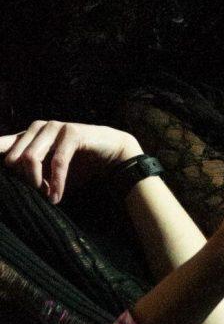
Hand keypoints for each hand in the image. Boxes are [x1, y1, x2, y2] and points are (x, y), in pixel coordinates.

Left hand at [0, 121, 141, 202]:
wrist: (112, 154)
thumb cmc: (79, 165)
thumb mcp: (48, 173)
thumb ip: (31, 177)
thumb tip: (12, 192)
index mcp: (27, 136)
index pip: (0, 145)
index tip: (2, 170)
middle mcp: (37, 128)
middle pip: (13, 159)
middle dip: (24, 181)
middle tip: (39, 194)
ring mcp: (54, 127)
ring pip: (30, 158)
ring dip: (38, 183)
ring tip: (48, 196)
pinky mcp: (71, 132)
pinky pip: (57, 162)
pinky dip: (57, 183)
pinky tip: (57, 197)